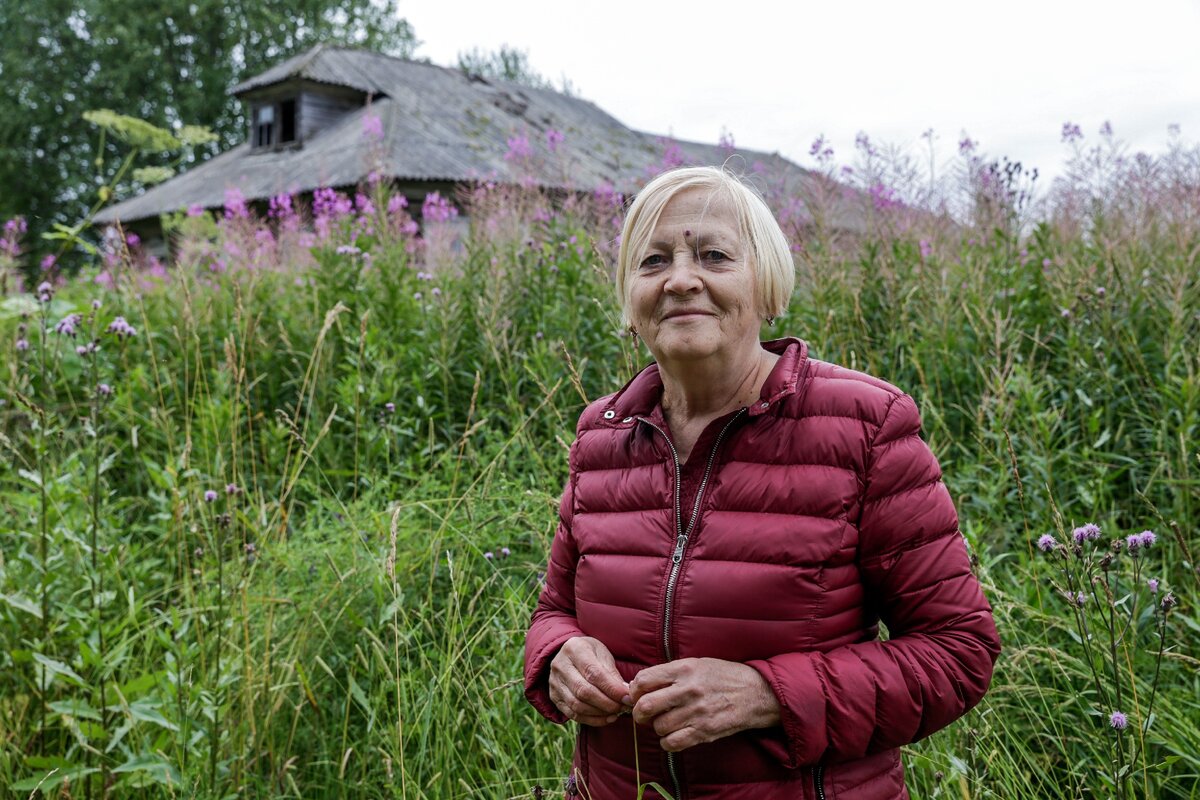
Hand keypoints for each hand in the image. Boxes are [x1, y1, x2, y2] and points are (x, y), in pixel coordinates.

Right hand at [549, 636, 631, 725]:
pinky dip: (592, 720)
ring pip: (577, 705)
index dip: (612, 688)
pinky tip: (606, 718)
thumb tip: (625, 694)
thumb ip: (612, 673)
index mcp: (574, 649)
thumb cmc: (590, 654)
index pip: (593, 673)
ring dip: (600, 713)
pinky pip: (573, 714)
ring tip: (616, 712)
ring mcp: (555, 683)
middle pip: (583, 691)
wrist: (567, 655)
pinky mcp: (554, 697)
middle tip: (623, 707)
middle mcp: (560, 666)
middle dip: (607, 703)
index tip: (627, 697)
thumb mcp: (602, 654)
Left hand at [629, 658, 780, 751]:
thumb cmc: (722, 676)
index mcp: (684, 668)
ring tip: (665, 722)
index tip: (637, 695)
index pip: (643, 680)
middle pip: (645, 706)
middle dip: (638, 713)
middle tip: (643, 714)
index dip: (635, 690)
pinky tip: (673, 735)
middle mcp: (688, 689)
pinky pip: (672, 743)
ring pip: (658, 727)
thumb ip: (669, 673)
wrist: (755, 693)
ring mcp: (696, 712)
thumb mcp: (696, 663)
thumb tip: (639, 685)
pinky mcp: (704, 731)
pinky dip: (667, 742)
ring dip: (657, 727)